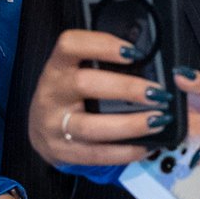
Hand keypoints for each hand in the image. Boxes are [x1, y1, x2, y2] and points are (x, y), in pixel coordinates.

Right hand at [28, 29, 174, 166]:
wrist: (41, 129)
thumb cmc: (70, 93)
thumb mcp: (77, 71)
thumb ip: (105, 63)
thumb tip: (148, 60)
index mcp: (57, 66)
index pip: (71, 44)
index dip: (102, 44)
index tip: (134, 52)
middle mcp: (51, 93)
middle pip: (84, 84)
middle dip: (126, 88)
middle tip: (158, 93)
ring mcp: (53, 125)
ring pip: (92, 127)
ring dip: (130, 125)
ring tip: (158, 121)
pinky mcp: (62, 152)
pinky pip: (96, 154)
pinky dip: (125, 151)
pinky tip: (146, 145)